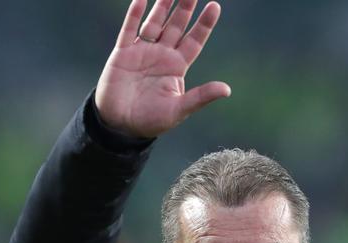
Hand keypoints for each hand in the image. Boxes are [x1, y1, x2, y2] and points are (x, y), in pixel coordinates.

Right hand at [95, 0, 230, 137]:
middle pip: (177, 26)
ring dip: (162, 5)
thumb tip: (227, 90)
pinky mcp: (122, 54)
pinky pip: (129, 29)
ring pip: (154, 23)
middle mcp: (162, 55)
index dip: (204, 24)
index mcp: (177, 67)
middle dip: (185, 7)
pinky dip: (135, 14)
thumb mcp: (179, 110)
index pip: (194, 41)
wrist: (121, 125)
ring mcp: (142, 52)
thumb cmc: (151, 121)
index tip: (214, 6)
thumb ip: (200, 97)